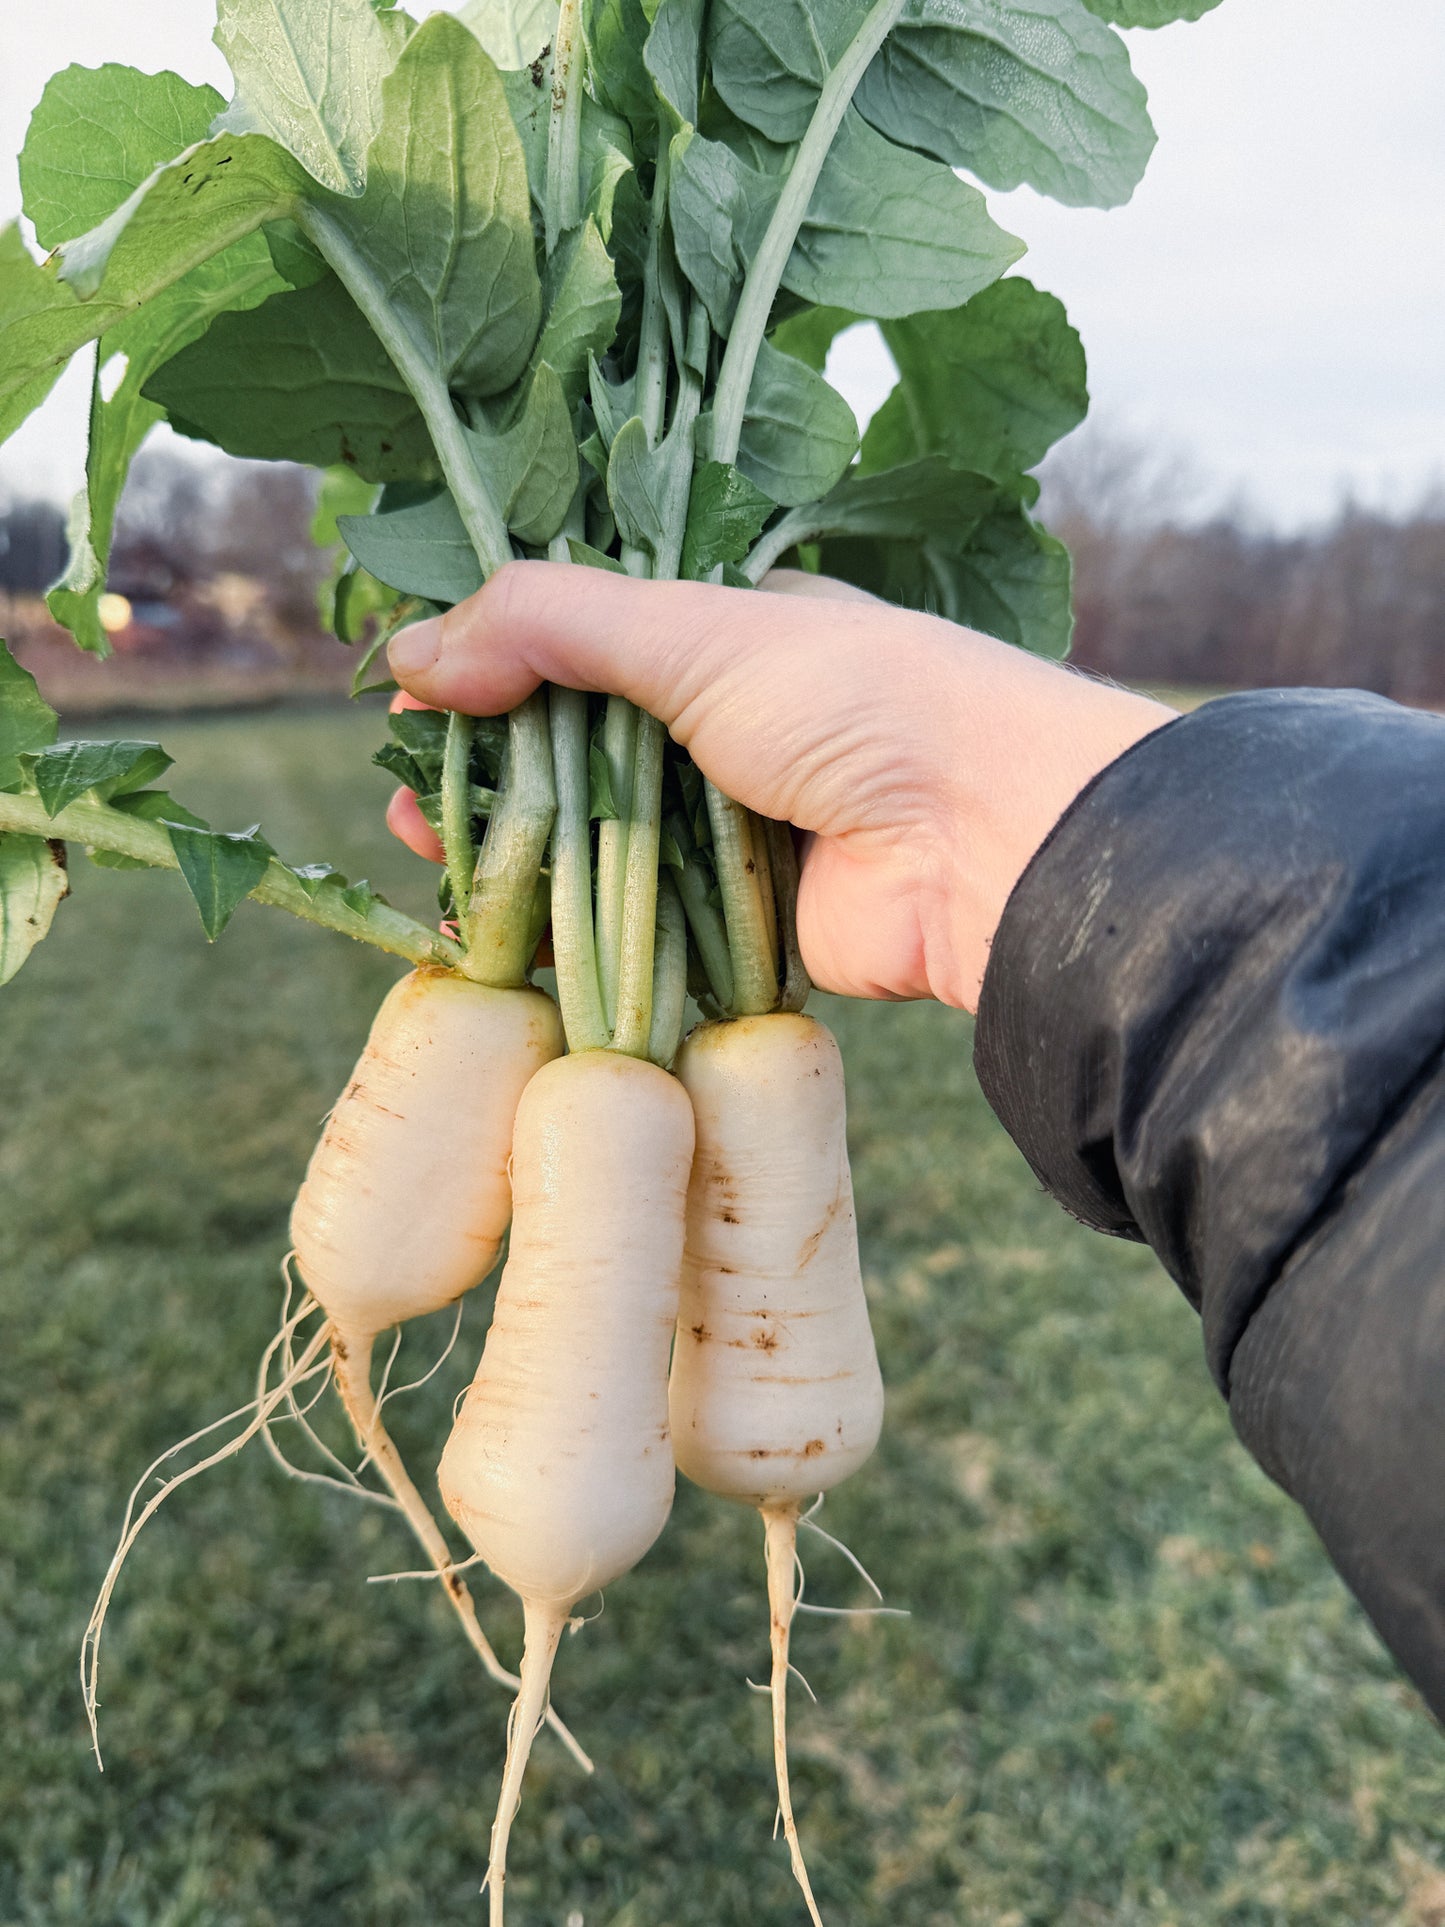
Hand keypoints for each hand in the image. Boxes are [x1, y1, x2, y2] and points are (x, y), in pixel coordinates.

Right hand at [386, 564, 1172, 1009]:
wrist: (984, 841)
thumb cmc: (856, 701)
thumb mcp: (693, 630)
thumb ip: (547, 626)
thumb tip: (409, 650)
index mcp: (724, 634)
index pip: (576, 642)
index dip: (489, 668)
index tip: (408, 701)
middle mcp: (726, 726)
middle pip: (572, 750)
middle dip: (484, 774)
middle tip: (407, 802)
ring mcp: (735, 827)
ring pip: (596, 844)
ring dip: (513, 856)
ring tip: (434, 863)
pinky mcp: (746, 920)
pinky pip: (637, 925)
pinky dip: (569, 930)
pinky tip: (499, 935)